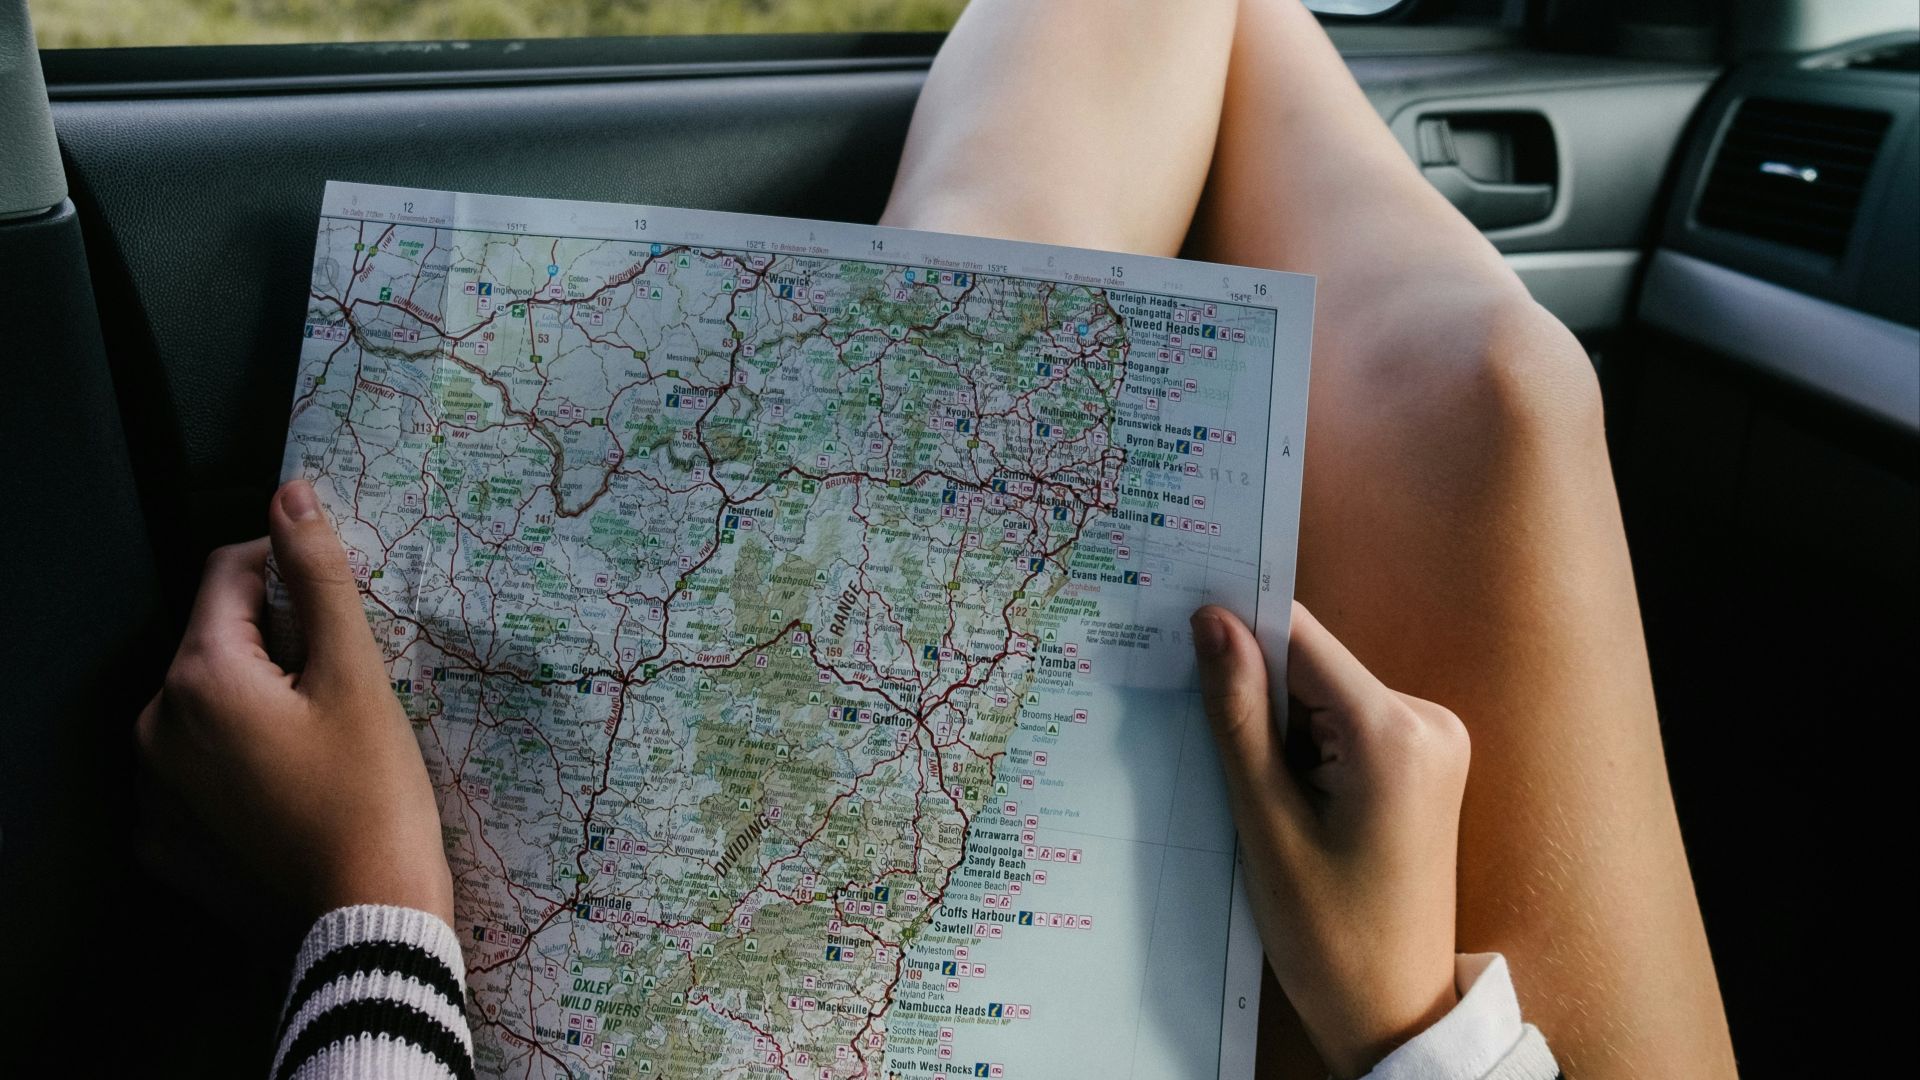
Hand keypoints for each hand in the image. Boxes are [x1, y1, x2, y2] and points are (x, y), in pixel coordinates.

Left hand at [137, 479, 452, 925]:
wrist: (365, 923)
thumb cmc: (371, 795)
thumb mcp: (357, 674)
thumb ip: (319, 575)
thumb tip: (291, 493)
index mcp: (199, 676)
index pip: (231, 573)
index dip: (291, 570)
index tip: (343, 606)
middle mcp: (155, 726)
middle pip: (220, 643)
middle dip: (279, 644)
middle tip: (347, 688)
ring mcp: (153, 791)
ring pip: (209, 707)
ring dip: (260, 702)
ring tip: (326, 743)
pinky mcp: (166, 842)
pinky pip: (198, 772)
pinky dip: (240, 764)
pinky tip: (295, 789)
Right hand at [1191, 602, 1468, 1077]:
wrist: (1395, 1014)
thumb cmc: (1331, 937)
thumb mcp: (1267, 825)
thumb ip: (1239, 716)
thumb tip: (1211, 621)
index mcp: (1395, 733)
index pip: (1299, 639)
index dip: (1236, 628)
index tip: (1175, 626)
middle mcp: (1427, 721)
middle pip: (1311, 666)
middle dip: (1254, 693)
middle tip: (1209, 745)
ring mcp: (1432, 741)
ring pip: (1322, 696)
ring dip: (1276, 727)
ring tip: (1256, 795)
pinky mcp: (1422, 763)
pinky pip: (1343, 725)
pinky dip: (1302, 748)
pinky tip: (1283, 799)